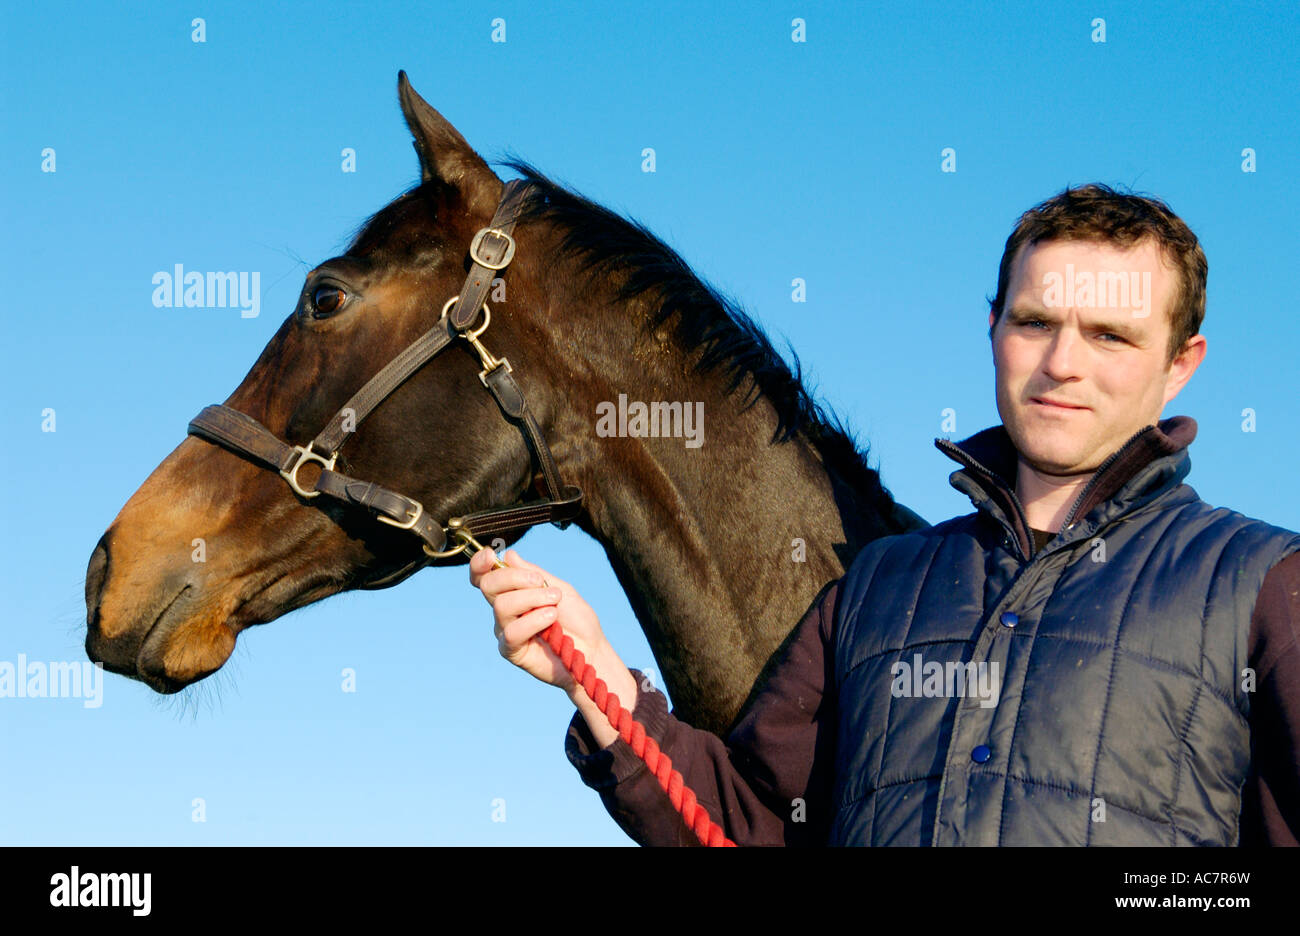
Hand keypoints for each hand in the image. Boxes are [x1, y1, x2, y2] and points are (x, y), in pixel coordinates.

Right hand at [468, 547, 602, 693]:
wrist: (591, 649)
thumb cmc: (576, 619)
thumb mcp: (558, 587)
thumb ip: (532, 573)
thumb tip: (508, 555)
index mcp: (512, 592)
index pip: (484, 576)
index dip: (479, 564)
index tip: (491, 554)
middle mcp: (504, 610)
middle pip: (488, 585)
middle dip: (514, 577)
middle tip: (540, 581)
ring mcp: (505, 630)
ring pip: (502, 605)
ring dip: (532, 598)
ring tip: (554, 602)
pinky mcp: (511, 651)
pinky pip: (512, 632)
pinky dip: (534, 620)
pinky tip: (551, 618)